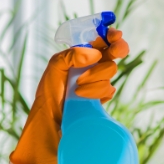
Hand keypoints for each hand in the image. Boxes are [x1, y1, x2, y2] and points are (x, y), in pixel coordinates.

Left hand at [8, 28, 128, 163]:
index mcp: (77, 57)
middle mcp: (88, 68)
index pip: (99, 41)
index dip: (110, 36)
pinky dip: (98, 93)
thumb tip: (94, 54)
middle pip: (111, 53)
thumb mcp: (54, 71)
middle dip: (114, 51)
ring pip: (110, 72)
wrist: (50, 129)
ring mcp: (95, 85)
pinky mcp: (100, 101)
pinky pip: (109, 90)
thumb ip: (70, 56)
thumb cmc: (48, 98)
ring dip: (96, 78)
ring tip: (77, 89)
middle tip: (114, 52)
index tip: (114, 35)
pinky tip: (84, 98)